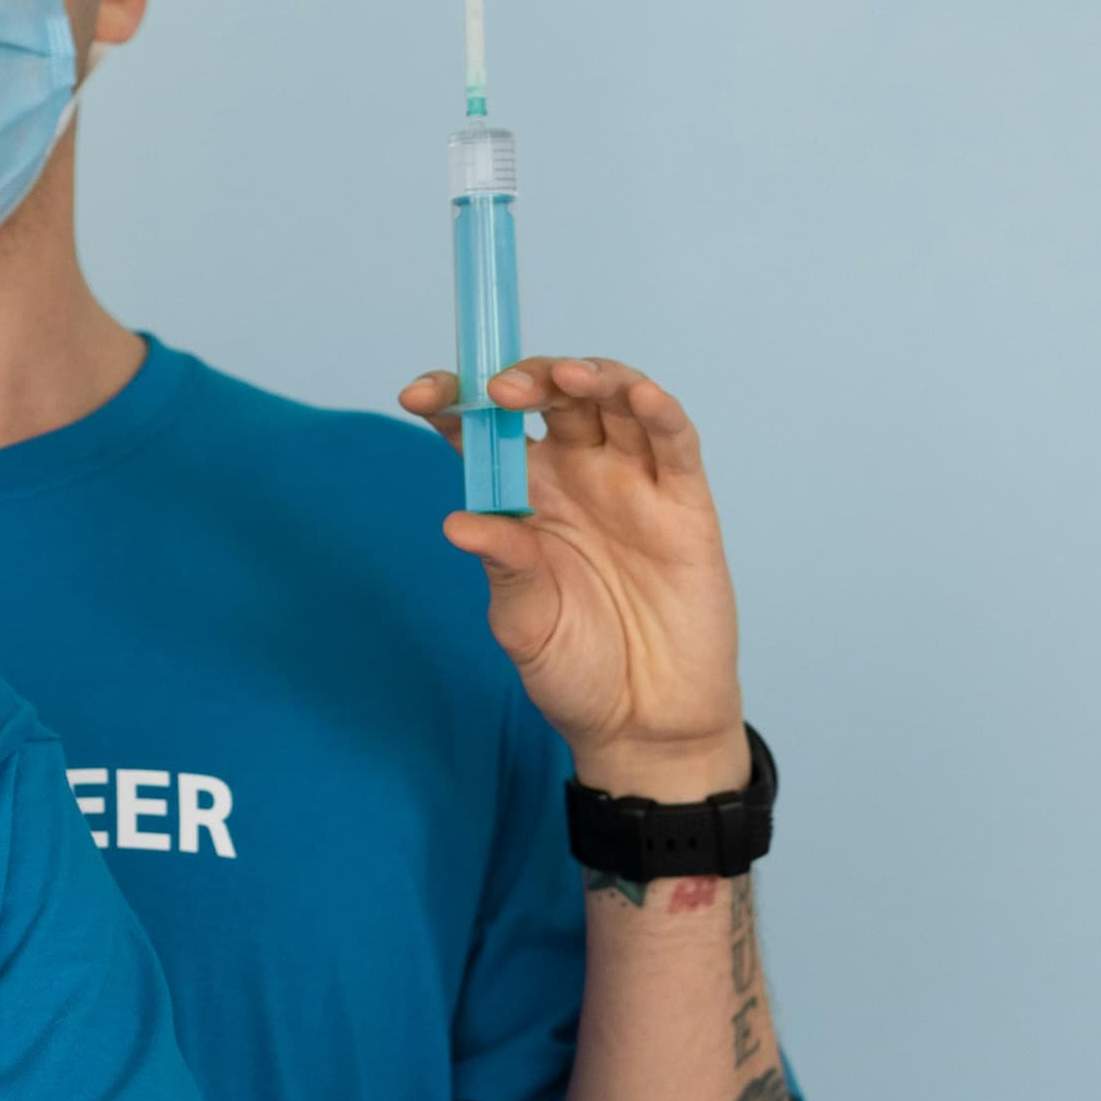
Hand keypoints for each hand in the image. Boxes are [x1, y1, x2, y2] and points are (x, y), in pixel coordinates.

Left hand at [397, 357, 747, 800]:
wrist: (642, 724)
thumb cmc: (577, 671)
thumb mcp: (524, 622)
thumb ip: (504, 567)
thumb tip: (458, 523)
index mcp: (525, 497)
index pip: (483, 431)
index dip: (453, 402)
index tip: (415, 397)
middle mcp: (576, 478)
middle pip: (550, 399)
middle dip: (522, 381)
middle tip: (497, 393)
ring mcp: (633, 485)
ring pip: (614, 402)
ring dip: (590, 376)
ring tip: (563, 377)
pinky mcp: (685, 505)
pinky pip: (675, 443)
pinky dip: (660, 411)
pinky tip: (638, 396)